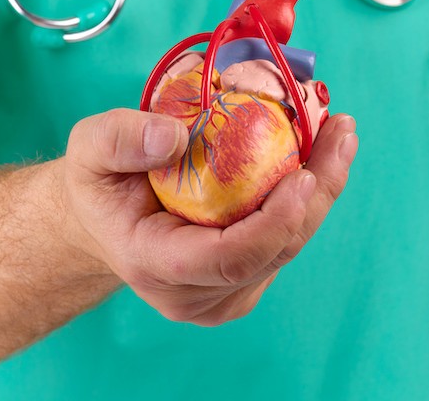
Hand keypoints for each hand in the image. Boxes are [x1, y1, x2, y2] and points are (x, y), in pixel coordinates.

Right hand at [56, 108, 357, 325]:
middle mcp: (191, 292)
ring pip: (287, 248)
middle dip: (315, 195)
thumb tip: (175, 137)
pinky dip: (306, 199)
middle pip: (272, 253)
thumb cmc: (97, 182)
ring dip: (320, 191)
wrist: (101, 219)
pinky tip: (318, 154)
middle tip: (339, 135)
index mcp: (153, 263)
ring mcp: (221, 295)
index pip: (225, 258)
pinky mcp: (243, 282)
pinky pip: (284, 242)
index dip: (271, 223)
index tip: (302, 176)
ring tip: (339, 134)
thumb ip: (121, 139)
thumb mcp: (89, 148)